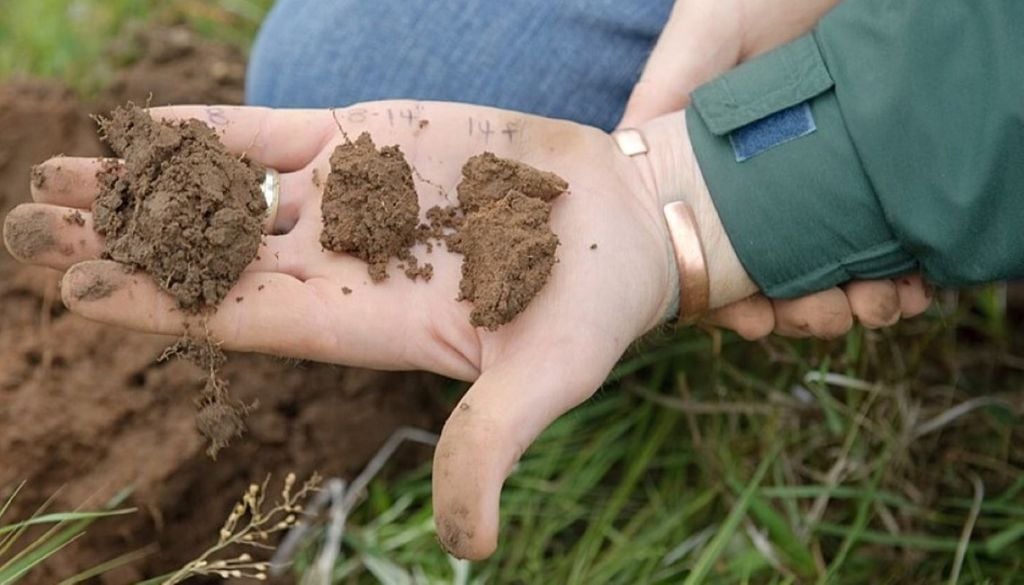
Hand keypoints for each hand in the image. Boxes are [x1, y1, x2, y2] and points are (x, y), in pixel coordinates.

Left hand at [4, 101, 756, 558]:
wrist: (623, 222)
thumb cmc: (591, 308)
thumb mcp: (545, 382)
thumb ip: (491, 446)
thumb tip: (470, 553)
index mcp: (361, 323)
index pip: (239, 317)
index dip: (159, 305)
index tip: (75, 290)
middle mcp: (338, 264)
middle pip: (207, 257)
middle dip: (119, 245)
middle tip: (27, 226)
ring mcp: (348, 199)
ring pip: (223, 194)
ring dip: (141, 188)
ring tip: (57, 175)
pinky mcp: (370, 140)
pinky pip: (271, 135)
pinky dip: (208, 132)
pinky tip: (143, 130)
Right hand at [620, 0, 932, 339]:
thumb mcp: (709, 30)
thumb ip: (666, 86)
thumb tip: (627, 143)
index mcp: (714, 168)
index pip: (708, 254)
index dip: (726, 303)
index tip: (754, 323)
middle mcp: (764, 187)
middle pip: (773, 279)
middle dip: (801, 312)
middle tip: (832, 314)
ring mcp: (822, 186)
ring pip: (831, 272)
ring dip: (855, 304)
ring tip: (881, 301)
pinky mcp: (876, 178)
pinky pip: (888, 245)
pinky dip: (901, 276)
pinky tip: (917, 282)